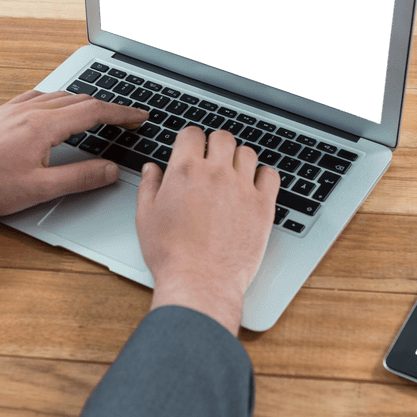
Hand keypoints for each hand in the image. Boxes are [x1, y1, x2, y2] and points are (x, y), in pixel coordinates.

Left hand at [0, 90, 147, 233]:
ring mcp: (15, 108)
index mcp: (43, 126)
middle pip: (81, 100)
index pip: (94, 112)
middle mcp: (30, 110)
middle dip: (109, 108)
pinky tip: (60, 108)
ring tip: (102, 114)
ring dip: (86, 102)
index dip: (122, 114)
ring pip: (61, 96)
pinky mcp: (3, 112)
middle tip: (129, 119)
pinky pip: (39, 96)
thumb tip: (110, 170)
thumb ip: (80, 177)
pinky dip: (60, 100)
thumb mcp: (41, 189)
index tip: (140, 117)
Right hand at [136, 126, 279, 334]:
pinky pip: (270, 175)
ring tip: (232, 174)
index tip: (191, 149)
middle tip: (212, 160)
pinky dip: (263, 176)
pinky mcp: (263, 206)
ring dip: (238, 159)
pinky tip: (254, 185)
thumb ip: (149, 186)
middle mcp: (216, 173)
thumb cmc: (171, 255)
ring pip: (248, 153)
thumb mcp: (146, 217)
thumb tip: (152, 169)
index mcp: (186, 171)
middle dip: (215, 145)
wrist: (200, 282)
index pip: (192, 134)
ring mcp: (242, 188)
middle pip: (223, 138)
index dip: (190, 140)